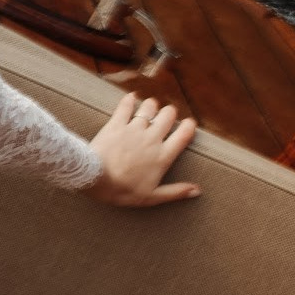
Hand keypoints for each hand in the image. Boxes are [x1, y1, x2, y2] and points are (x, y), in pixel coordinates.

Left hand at [84, 93, 200, 206]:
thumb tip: (197, 191)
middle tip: (166, 115)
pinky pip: (125, 106)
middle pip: (168, 116)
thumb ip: (176, 192)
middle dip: (169, 113)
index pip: (183, 135)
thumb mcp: (152, 197)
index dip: (189, 126)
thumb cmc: (123, 190)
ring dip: (151, 105)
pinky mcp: (116, 124)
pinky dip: (129, 100)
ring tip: (150, 106)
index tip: (189, 124)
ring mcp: (134, 129)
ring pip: (149, 108)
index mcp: (163, 156)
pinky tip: (131, 97)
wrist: (97, 179)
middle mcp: (152, 139)